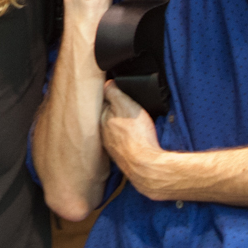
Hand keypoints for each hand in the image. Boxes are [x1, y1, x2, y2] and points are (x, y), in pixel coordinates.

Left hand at [100, 83, 166, 197]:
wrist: (146, 166)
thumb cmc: (137, 136)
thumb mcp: (126, 105)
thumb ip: (114, 92)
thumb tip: (107, 82)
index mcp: (101, 118)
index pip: (102, 101)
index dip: (112, 95)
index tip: (118, 92)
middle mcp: (102, 133)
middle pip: (107, 116)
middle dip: (115, 111)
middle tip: (128, 107)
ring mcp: (111, 146)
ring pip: (114, 130)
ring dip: (121, 125)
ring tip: (132, 122)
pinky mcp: (121, 156)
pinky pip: (123, 142)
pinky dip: (127, 138)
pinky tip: (134, 138)